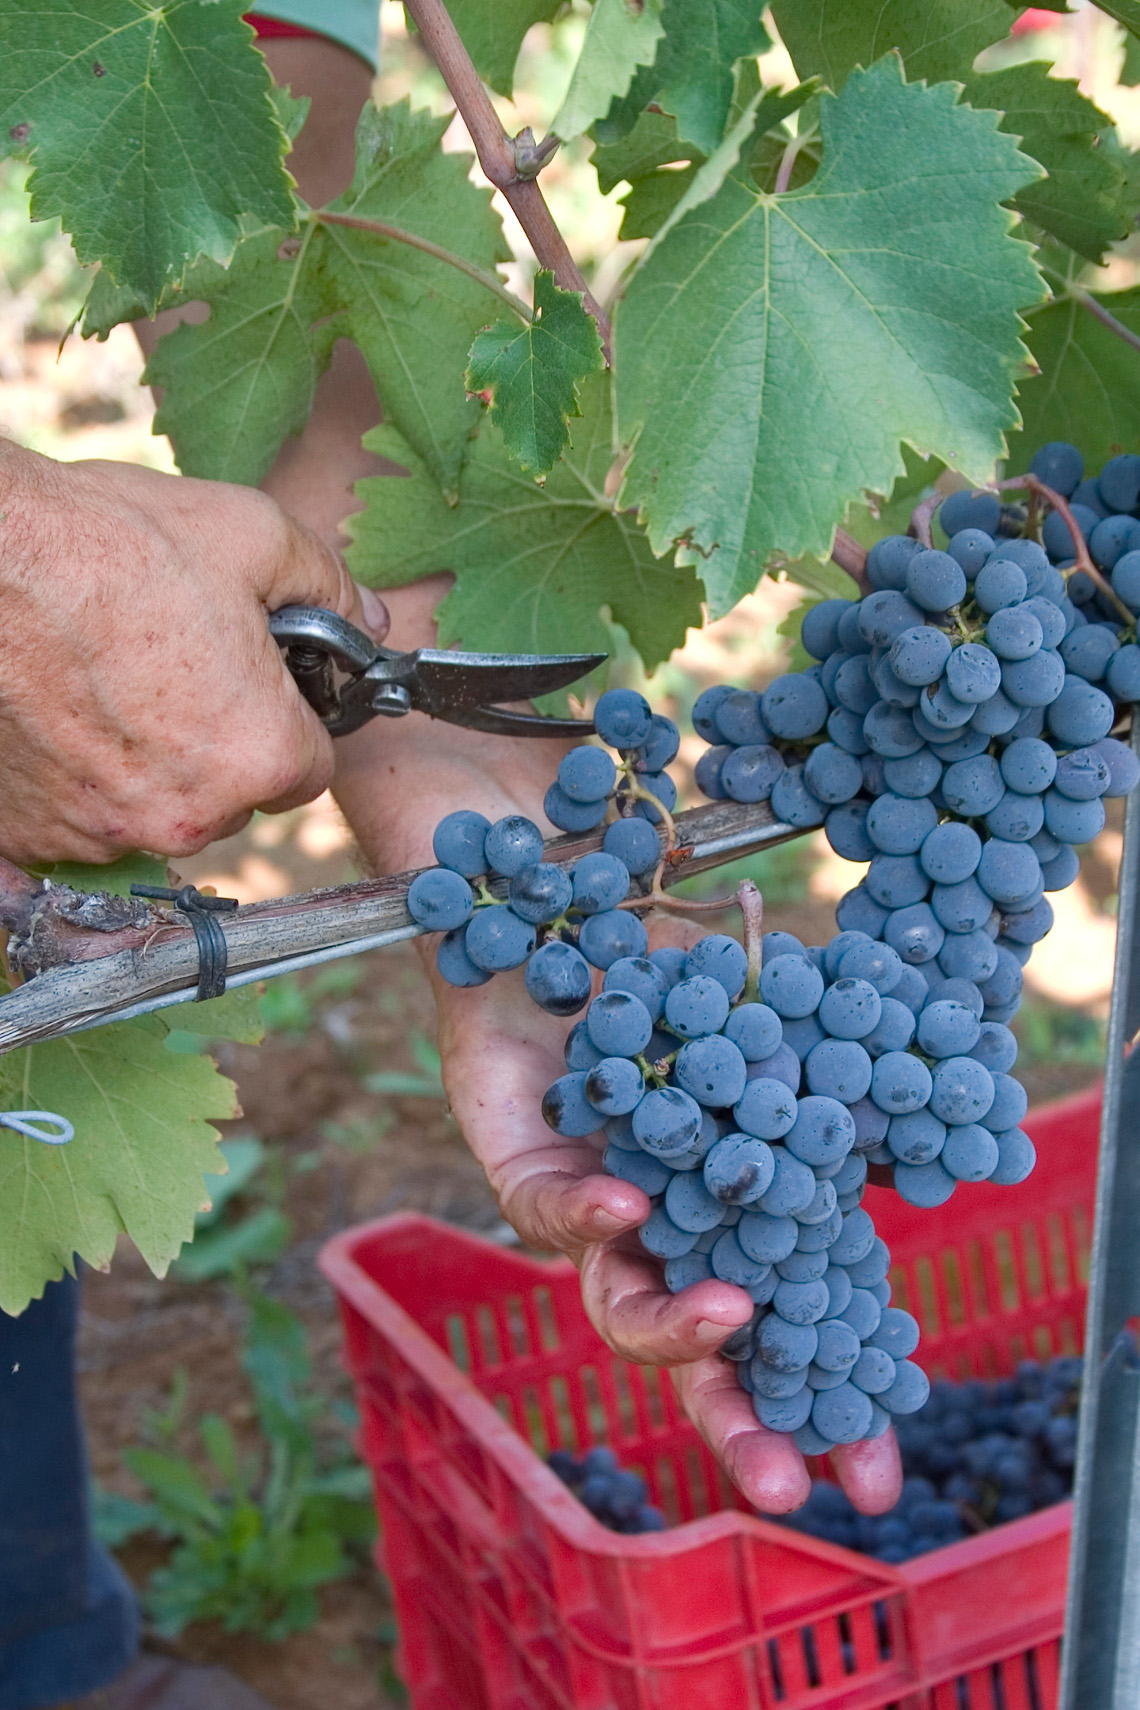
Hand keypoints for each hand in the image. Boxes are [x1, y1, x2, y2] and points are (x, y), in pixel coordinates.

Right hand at [0, 441, 387, 864]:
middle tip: (175, 668)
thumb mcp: (253, 537)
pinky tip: (63, 714)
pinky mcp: (34, 833)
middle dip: (219, 744)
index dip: (287, 722)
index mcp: (258, 756)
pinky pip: (82, 820)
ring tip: (109, 681)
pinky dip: (80, 779)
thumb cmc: (111, 543)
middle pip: (233, 798)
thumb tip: (368, 618)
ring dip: (149, 766)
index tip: (256, 686)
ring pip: (158, 811)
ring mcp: (104, 832)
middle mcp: (187, 815)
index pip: (307, 770)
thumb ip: (328, 587)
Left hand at [424, 915, 900, 1515]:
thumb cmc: (675, 971)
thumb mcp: (776, 1026)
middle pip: (700, 1359)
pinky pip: (549, 1211)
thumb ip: (834, 1092)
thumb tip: (915, 1161)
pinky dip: (591, 1209)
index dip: (829, 1405)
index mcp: (735, 1213)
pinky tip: (629, 1200)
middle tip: (790, 1489)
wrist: (560, 908)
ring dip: (672, 1328)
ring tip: (726, 1315)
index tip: (875, 1480)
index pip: (790, 1328)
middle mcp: (666, 1230)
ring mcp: (595, 1209)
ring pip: (618, 1309)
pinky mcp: (521, 1167)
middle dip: (744, 1426)